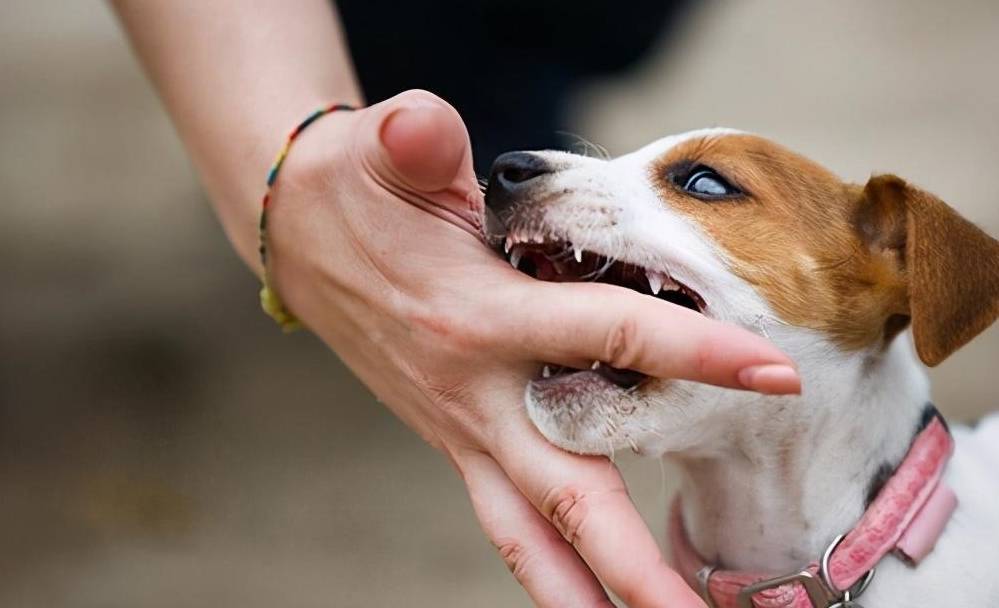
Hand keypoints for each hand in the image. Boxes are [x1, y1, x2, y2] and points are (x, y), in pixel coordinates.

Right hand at [265, 89, 798, 606]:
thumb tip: (423, 124)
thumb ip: (412, 139)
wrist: (296, 233)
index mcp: (475, 316)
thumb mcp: (379, 149)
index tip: (772, 373)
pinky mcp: (458, 438)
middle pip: (567, 490)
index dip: (691, 352)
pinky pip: (507, 520)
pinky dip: (548, 568)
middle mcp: (473, 390)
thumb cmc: (352, 188)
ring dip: (583, 595)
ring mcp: (462, 426)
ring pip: (528, 534)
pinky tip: (584, 599)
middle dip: (630, 564)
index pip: (604, 336)